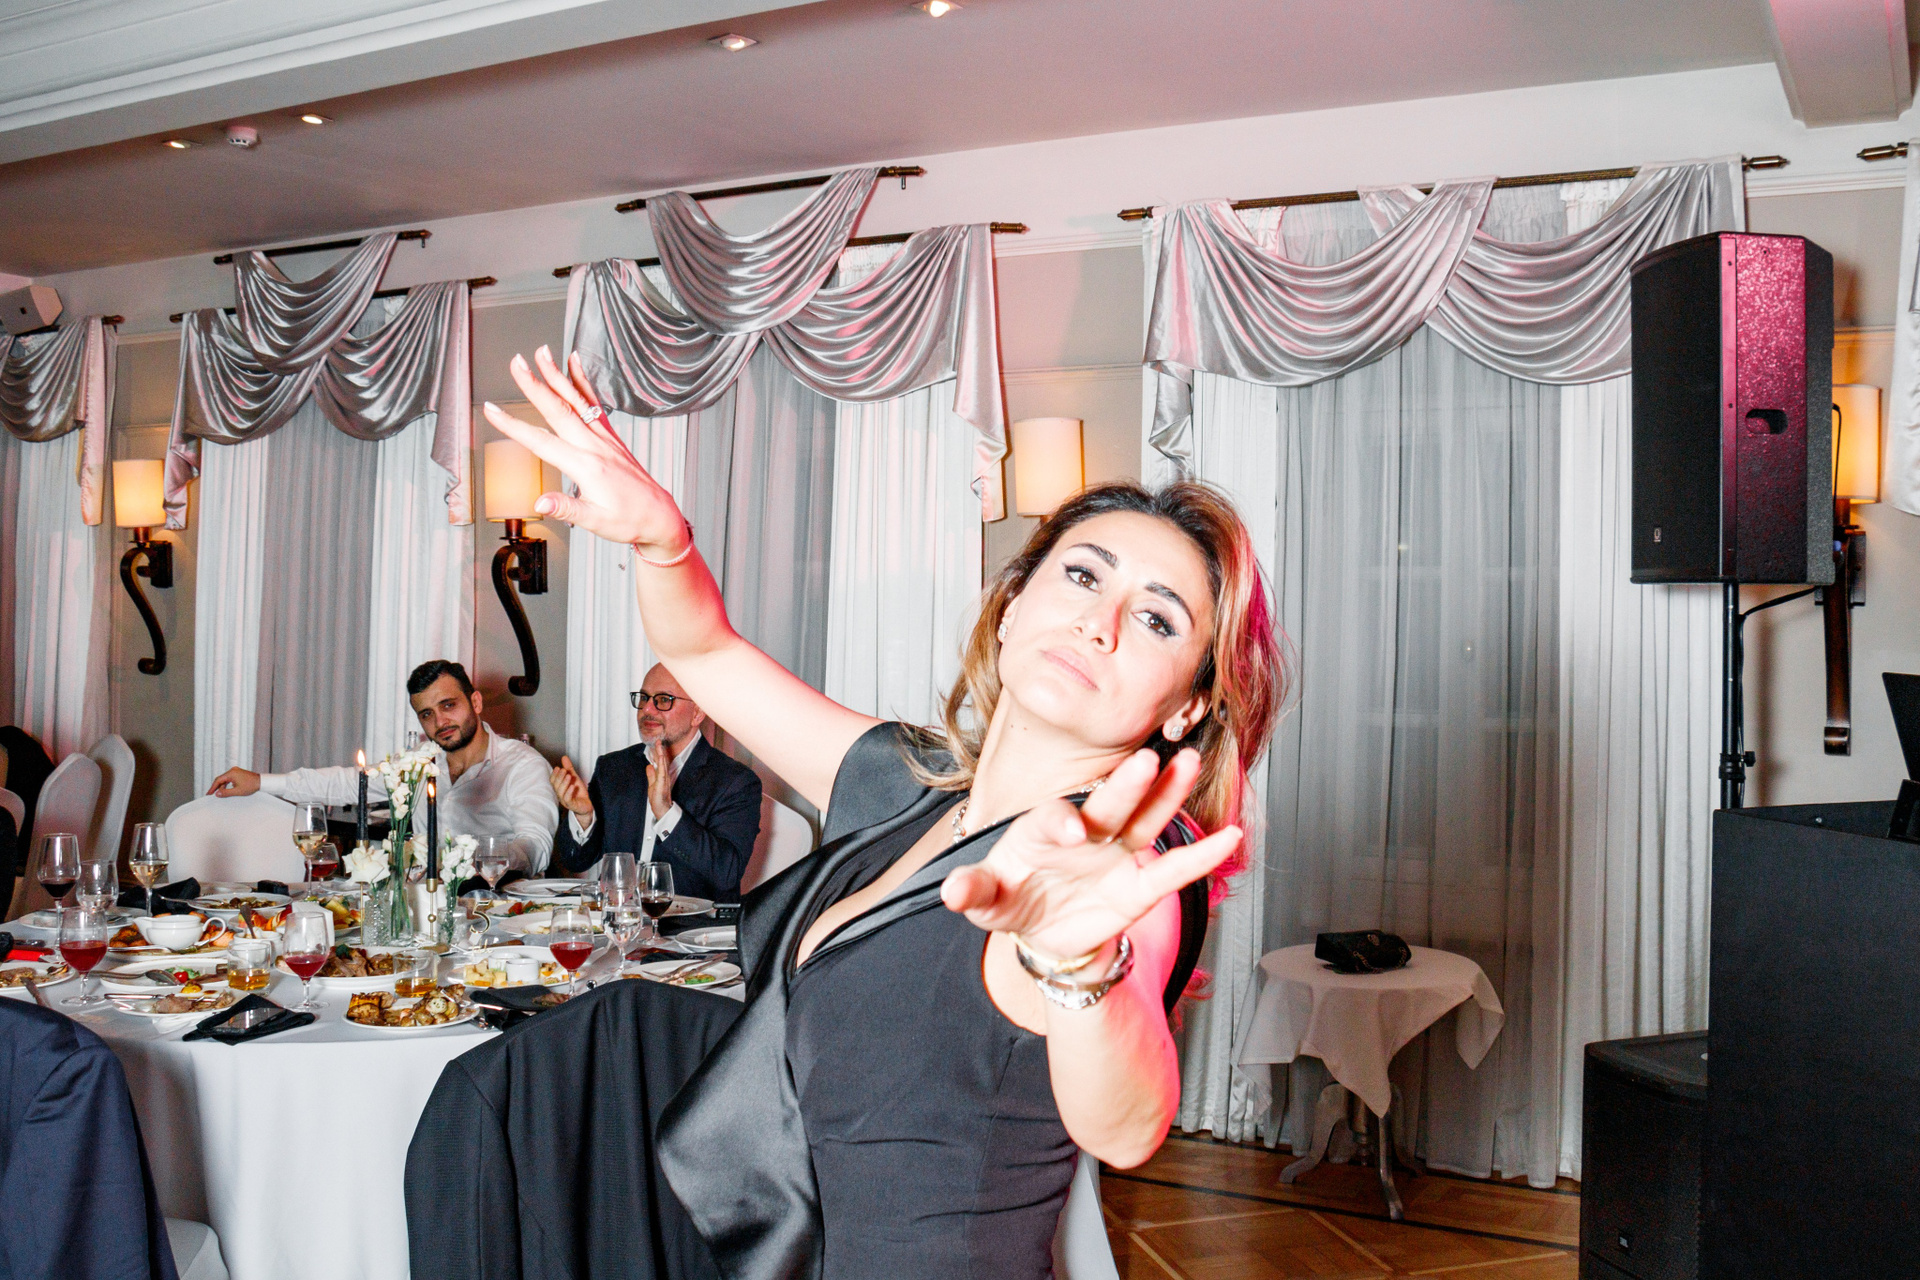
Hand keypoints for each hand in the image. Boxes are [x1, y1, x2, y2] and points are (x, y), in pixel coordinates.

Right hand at [208, 767, 260, 797]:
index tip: (209, 793)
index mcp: (231, 773)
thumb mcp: (237, 791)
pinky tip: (226, 790)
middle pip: (221, 779)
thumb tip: (217, 794)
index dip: (212, 787)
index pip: (218, 780)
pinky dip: (227, 784)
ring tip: (220, 794)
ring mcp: (236, 771)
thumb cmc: (251, 785)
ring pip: (225, 779)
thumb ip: (226, 793)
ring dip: (222, 786)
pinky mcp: (238, 773)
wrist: (262, 782)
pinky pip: (229, 779)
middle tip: (212, 794)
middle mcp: (233, 770)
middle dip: (217, 787)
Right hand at [482, 346, 689, 556]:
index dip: (514, 425)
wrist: (659, 515)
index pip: (542, 442)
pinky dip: (583, 382)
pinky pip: (594, 403)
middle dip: (535, 384)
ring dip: (557, 374)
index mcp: (586, 466)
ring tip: (542, 352)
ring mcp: (604, 438)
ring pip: (576, 400)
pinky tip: (575, 364)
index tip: (492, 410)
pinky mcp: (611, 437)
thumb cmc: (629, 520)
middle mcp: (595, 446)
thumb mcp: (596, 521)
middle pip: (558, 410)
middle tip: (517, 362)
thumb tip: (539, 503)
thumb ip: (567, 509)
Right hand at [551, 757, 593, 820]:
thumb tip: (564, 757)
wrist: (589, 803)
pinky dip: (569, 792)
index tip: (557, 767)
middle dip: (559, 777)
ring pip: (560, 792)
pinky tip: (572, 786)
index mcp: (559, 788)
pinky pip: (567, 799)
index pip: (553, 781)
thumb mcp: (574, 778)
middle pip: (556, 786)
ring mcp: (565, 801)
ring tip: (568, 776)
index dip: (554, 775)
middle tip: (563, 770)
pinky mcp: (571, 805)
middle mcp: (560, 794)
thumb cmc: (579, 792)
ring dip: (564, 783)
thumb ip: (569, 768)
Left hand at [645, 738, 674, 819]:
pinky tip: (661, 758)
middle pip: (662, 760)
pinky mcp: (663, 784)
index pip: (659, 762)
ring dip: (661, 754)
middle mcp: (664, 776)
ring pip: (663, 764)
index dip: (657, 752)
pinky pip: (662, 772)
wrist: (662, 809)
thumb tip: (649, 766)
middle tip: (658, 740)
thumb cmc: (658, 798)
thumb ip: (651, 775)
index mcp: (661, 775)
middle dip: (660, 750)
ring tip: (659, 745)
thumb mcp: (652, 784)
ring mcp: (664, 779)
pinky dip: (662, 764)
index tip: (655, 744)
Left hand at [940, 749, 1241, 963]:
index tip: (1072, 831)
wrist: (1045, 931)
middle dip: (1125, 784)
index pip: (1053, 816)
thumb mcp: (988, 900)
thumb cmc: (1015, 900)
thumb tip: (952, 891)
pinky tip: (1230, 838)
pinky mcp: (1140, 883)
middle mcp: (1087, 832)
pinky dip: (1202, 855)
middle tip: (1144, 762)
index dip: (1062, 820)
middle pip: (1108, 803)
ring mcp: (1116, 853)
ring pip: (1146, 817)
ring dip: (1168, 792)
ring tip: (1190, 762)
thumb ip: (972, 892)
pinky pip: (1174, 868)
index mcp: (1042, 828)